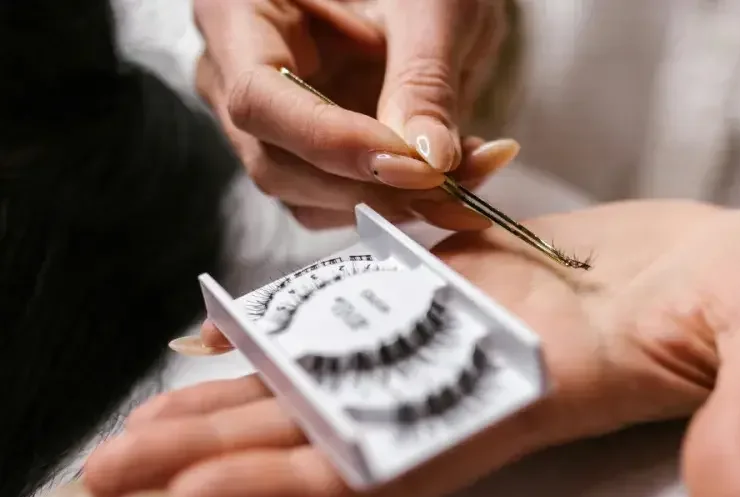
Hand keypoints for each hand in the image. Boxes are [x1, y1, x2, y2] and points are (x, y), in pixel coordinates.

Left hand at [62, 201, 739, 496]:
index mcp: (542, 391)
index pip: (401, 452)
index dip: (297, 480)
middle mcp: (490, 371)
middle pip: (338, 425)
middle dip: (224, 450)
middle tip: (108, 473)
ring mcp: (478, 325)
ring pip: (340, 366)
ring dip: (241, 391)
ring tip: (141, 417)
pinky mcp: (482, 279)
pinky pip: (372, 305)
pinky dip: (302, 319)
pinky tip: (236, 333)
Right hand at [193, 0, 511, 229]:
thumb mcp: (430, 8)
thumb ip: (424, 78)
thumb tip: (430, 158)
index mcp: (240, 13)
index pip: (258, 99)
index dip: (330, 141)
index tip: (409, 161)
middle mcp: (237, 74)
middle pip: (277, 163)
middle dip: (370, 186)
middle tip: (452, 183)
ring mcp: (271, 122)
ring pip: (309, 198)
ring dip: (393, 202)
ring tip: (470, 171)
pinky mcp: (310, 155)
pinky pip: (343, 201)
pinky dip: (402, 200)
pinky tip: (454, 173)